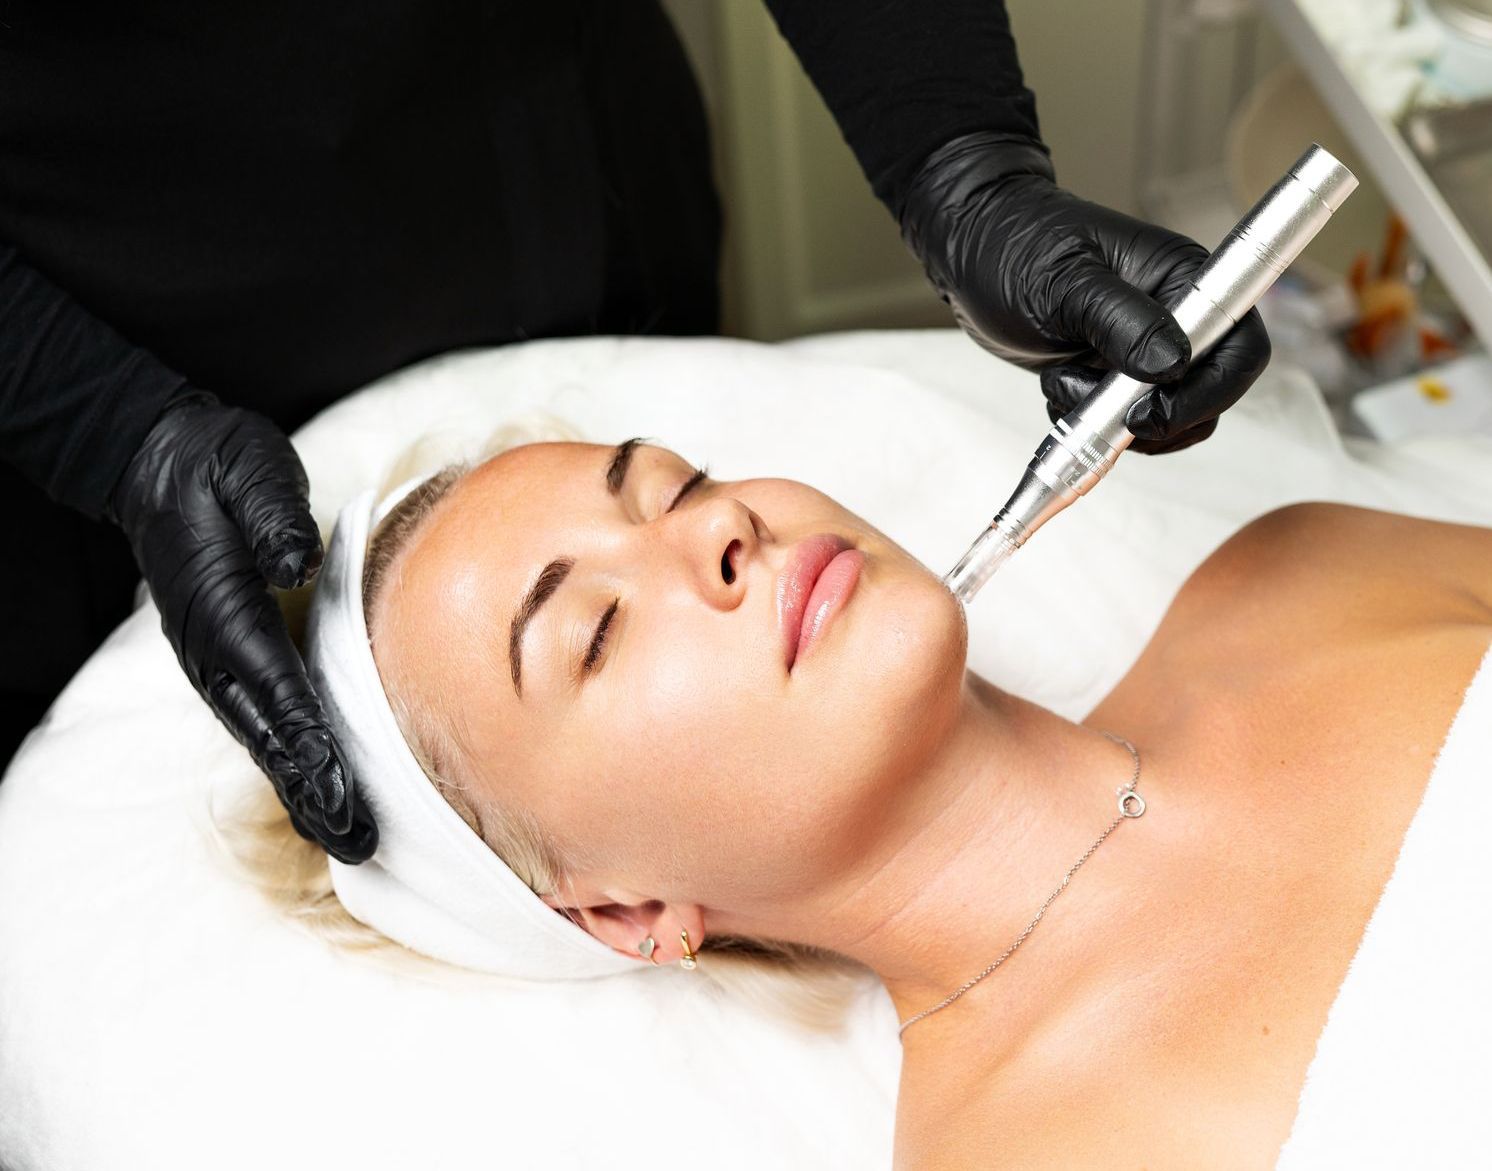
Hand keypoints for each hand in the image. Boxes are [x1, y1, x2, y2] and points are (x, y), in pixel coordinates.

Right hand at [109, 389, 376, 862]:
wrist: (159, 460)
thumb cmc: (216, 464)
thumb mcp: (249, 472)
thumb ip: (274, 516)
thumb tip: (297, 560)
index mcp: (223, 611)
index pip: (276, 690)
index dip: (310, 745)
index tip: (340, 791)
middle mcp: (216, 649)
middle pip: (270, 734)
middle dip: (313, 790)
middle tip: (358, 840)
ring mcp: (219, 658)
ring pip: (265, 735)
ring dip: (306, 785)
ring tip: (348, 836)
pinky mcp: (231, 654)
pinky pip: (265, 716)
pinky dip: (294, 758)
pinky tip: (322, 787)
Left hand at [900, 131, 1270, 452]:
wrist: (970, 248)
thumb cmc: (1015, 244)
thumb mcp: (1066, 283)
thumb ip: (1121, 322)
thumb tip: (1170, 365)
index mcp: (1184, 280)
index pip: (1239, 348)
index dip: (1208, 393)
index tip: (1149, 413)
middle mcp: (1175, 316)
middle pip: (1208, 395)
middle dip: (1157, 417)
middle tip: (1102, 414)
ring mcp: (1146, 348)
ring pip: (1164, 415)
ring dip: (1113, 420)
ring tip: (1065, 380)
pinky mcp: (1113, 373)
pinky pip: (1120, 420)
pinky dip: (1089, 422)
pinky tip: (1056, 383)